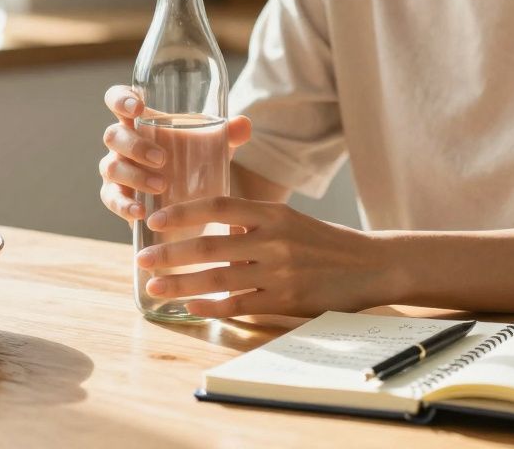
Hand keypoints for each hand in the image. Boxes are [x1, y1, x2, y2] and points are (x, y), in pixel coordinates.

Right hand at [99, 85, 251, 221]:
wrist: (185, 196)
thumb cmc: (193, 158)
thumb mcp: (212, 145)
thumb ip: (228, 134)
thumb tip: (243, 125)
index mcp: (141, 120)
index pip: (118, 99)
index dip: (120, 99)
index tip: (137, 107)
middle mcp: (123, 141)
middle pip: (113, 135)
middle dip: (135, 146)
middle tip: (163, 159)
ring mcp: (116, 168)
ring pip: (111, 167)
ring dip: (135, 176)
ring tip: (162, 186)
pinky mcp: (116, 195)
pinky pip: (110, 198)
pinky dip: (123, 204)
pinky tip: (140, 212)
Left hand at [134, 197, 398, 317]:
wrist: (370, 265)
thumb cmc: (325, 242)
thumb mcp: (290, 220)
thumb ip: (252, 222)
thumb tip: (209, 228)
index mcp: (273, 213)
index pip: (218, 205)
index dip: (183, 212)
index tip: (155, 221)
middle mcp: (273, 239)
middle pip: (209, 245)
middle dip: (170, 253)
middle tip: (143, 259)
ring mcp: (280, 271)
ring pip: (217, 278)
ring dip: (181, 284)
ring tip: (155, 287)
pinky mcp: (286, 299)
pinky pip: (238, 304)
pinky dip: (210, 306)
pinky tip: (190, 307)